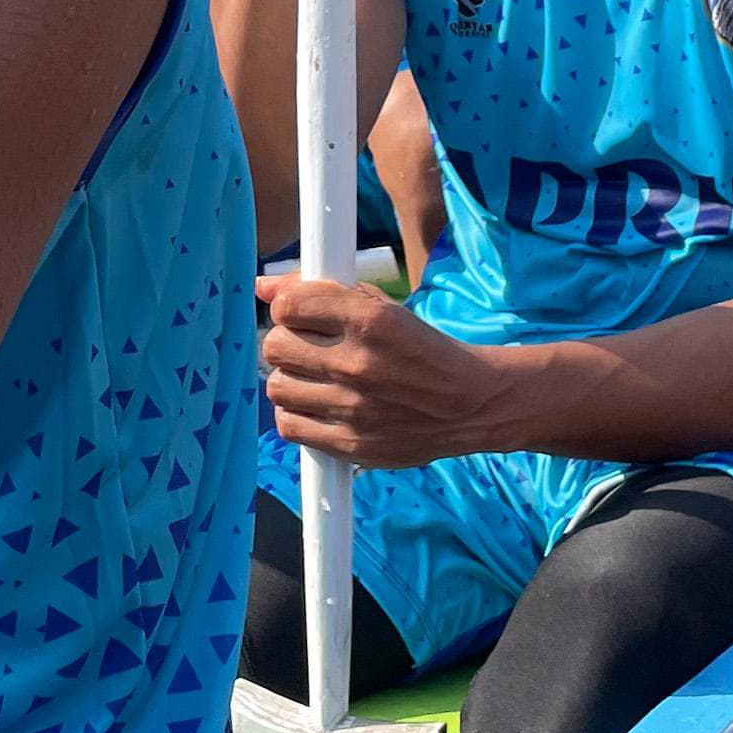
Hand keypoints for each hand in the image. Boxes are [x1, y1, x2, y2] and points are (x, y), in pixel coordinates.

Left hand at [258, 274, 517, 467]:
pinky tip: (315, 405)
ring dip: (289, 378)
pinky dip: (295, 414)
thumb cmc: (422, 348)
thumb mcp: (382, 307)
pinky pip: (289, 427)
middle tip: (305, 346)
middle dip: (285, 341)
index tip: (299, 315)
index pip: (288, 307)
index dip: (287, 308)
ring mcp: (355, 409)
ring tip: (312, 377)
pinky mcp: (353, 445)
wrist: (471, 403)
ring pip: (277, 387)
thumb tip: (262, 287)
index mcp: (370, 320)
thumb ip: (322, 292)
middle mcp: (359, 364)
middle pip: (275, 346)